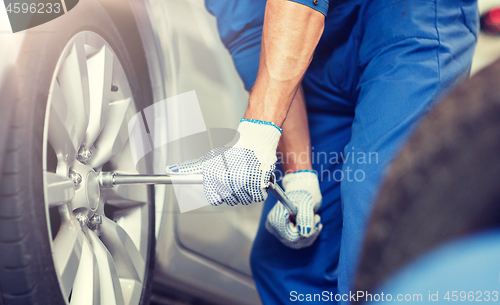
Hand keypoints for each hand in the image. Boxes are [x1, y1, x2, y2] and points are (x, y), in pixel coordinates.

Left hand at [167, 119, 281, 205]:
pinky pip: (258, 197)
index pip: (215, 199)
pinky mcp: (258, 185)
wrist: (254, 141)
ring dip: (247, 191)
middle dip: (234, 191)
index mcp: (214, 175)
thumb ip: (189, 168)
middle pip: (230, 200)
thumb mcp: (209, 158)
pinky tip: (256, 178)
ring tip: (246, 176)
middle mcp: (228, 181)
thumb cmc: (232, 151)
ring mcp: (244, 184)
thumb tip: (170, 170)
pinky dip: (259, 190)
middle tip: (237, 177)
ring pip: (244, 200)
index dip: (220, 193)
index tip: (224, 185)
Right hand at [266, 171, 321, 248]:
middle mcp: (273, 227)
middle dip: (309, 232)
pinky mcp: (284, 233)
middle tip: (318, 218)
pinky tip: (313, 224)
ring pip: (297, 243)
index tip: (317, 219)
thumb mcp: (306, 201)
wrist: (300, 189)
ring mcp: (278, 231)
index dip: (306, 232)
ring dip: (310, 233)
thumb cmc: (302, 192)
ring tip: (315, 218)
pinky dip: (308, 235)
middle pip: (293, 241)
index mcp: (275, 219)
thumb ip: (305, 217)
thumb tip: (305, 233)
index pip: (290, 236)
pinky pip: (298, 242)